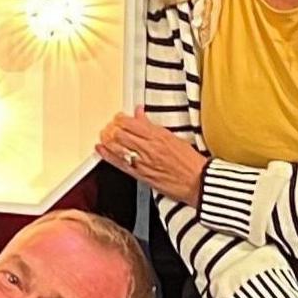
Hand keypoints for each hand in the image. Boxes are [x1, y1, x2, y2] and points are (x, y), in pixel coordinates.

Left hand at [93, 110, 209, 207]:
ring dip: (107, 139)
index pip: (132, 122)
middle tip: (110, 126)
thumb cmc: (190, 162)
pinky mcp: (141, 175)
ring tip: (104, 135)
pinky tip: (100, 149)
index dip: (121, 118)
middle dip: (112, 128)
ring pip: (118, 146)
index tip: (119, 117)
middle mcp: (149, 147)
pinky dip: (107, 155)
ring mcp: (143, 161)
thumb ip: (153, 126)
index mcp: (159, 136)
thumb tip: (140, 114)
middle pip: (121, 133)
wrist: (197, 182)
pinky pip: (119, 163)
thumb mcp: (173, 138)